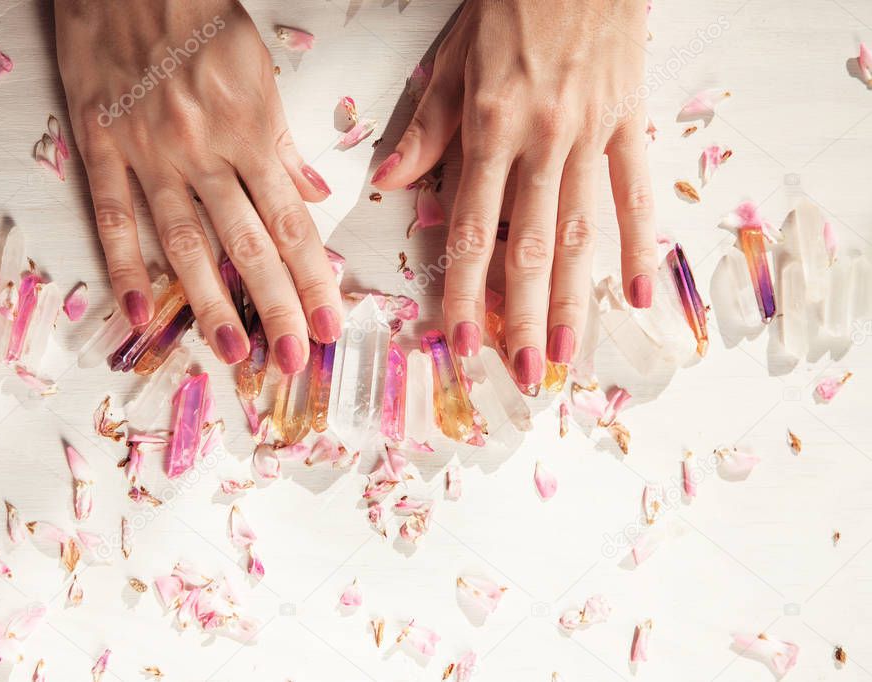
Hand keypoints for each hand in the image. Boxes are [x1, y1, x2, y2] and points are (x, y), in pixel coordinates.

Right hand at [55, 0, 341, 371]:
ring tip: (233, 353)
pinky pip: (111, 214)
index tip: (330, 324)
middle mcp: (204, 151)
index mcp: (250, 131)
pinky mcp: (100, 144)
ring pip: (185, 241)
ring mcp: (149, 152)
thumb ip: (280, 141)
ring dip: (209, 302)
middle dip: (275, 306)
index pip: (292, 223)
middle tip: (294, 359)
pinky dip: (123, 266)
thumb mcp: (258, 72)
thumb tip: (311, 194)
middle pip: (248, 243)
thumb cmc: (199, 18)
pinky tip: (136, 313)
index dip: (313, 279)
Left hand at [373, 0, 655, 391]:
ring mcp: (590, 135)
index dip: (463, 290)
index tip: (459, 341)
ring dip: (575, 300)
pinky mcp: (628, 123)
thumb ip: (426, 130)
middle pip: (529, 247)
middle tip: (520, 375)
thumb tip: (388, 184)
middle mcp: (540, 140)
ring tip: (568, 355)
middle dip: (522, 317)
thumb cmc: (509, 5)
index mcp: (489, 128)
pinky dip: (641, 244)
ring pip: (581, 232)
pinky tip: (639, 294)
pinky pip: (636, 192)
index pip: (469, 229)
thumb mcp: (452, 62)